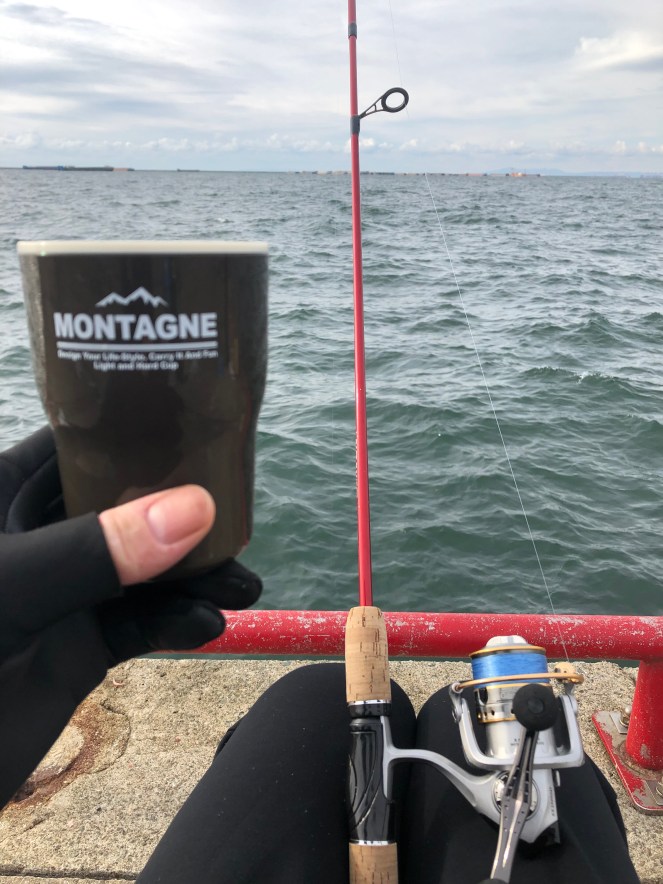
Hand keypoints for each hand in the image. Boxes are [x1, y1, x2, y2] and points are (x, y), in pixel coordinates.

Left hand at [0, 427, 261, 806]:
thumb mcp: (11, 585)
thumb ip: (95, 548)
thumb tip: (196, 508)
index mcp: (7, 496)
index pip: (81, 451)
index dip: (140, 441)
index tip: (206, 441)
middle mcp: (44, 538)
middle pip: (128, 510)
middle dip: (186, 522)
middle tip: (238, 533)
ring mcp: (66, 593)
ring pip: (145, 571)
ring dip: (195, 579)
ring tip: (243, 590)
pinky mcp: (83, 646)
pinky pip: (141, 624)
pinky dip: (176, 623)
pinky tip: (206, 626)